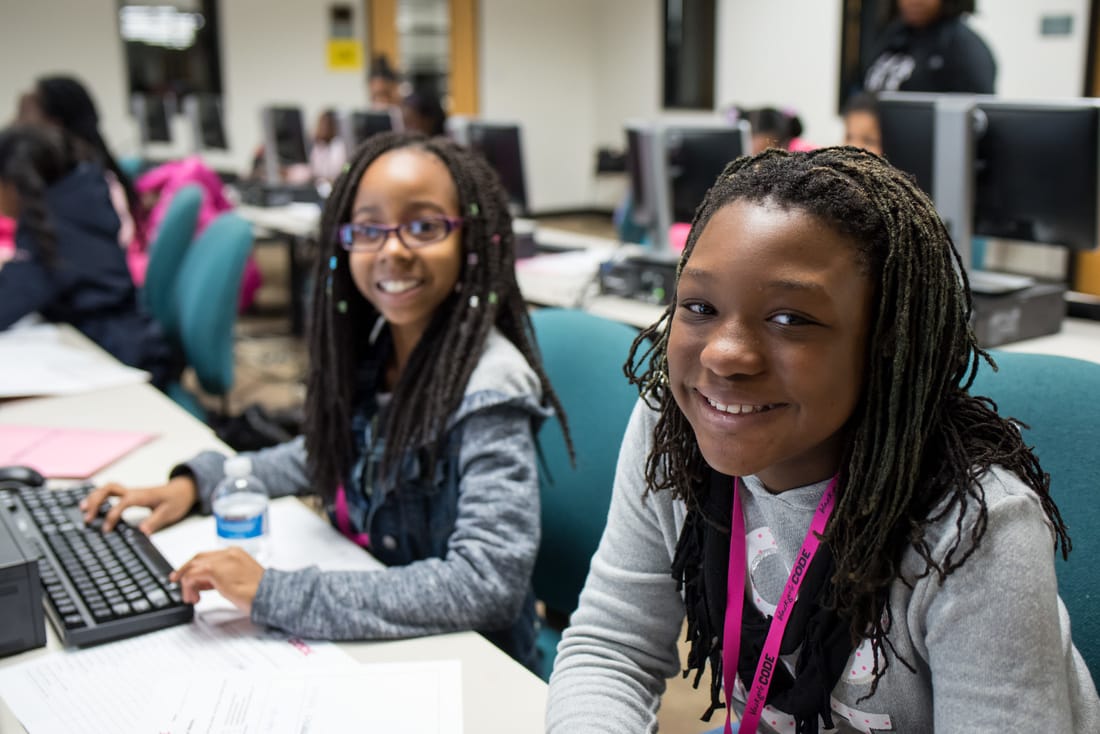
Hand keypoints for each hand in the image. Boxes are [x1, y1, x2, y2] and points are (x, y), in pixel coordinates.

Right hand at [80, 475, 197, 533]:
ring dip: (94, 497)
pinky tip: (92, 506)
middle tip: (87, 517)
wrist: (184, 489)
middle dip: (95, 501)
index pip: (122, 503)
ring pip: (107, 489)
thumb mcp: (169, 513)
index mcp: (142, 496)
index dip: (112, 515)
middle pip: (109, 489)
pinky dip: (99, 497)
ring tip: (82, 510)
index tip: (106, 530)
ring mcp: (131, 492)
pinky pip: (111, 493)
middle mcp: (133, 492)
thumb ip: (155, 521)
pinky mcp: (130, 495)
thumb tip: (142, 532)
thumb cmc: (177, 500)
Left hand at [171, 547, 264, 612]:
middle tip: (177, 581)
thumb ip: (221, 577)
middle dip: (185, 570)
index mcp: (236, 553)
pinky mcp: (214, 570)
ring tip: (190, 597)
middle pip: (198, 557)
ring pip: (193, 566)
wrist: (269, 595)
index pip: (209, 556)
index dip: (196, 567)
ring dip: (186, 582)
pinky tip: (193, 597)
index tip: (189, 577)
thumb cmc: (259, 592)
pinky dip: (188, 587)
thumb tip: (204, 583)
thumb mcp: (239, 580)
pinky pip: (192, 576)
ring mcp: (221, 560)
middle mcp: (228, 553)